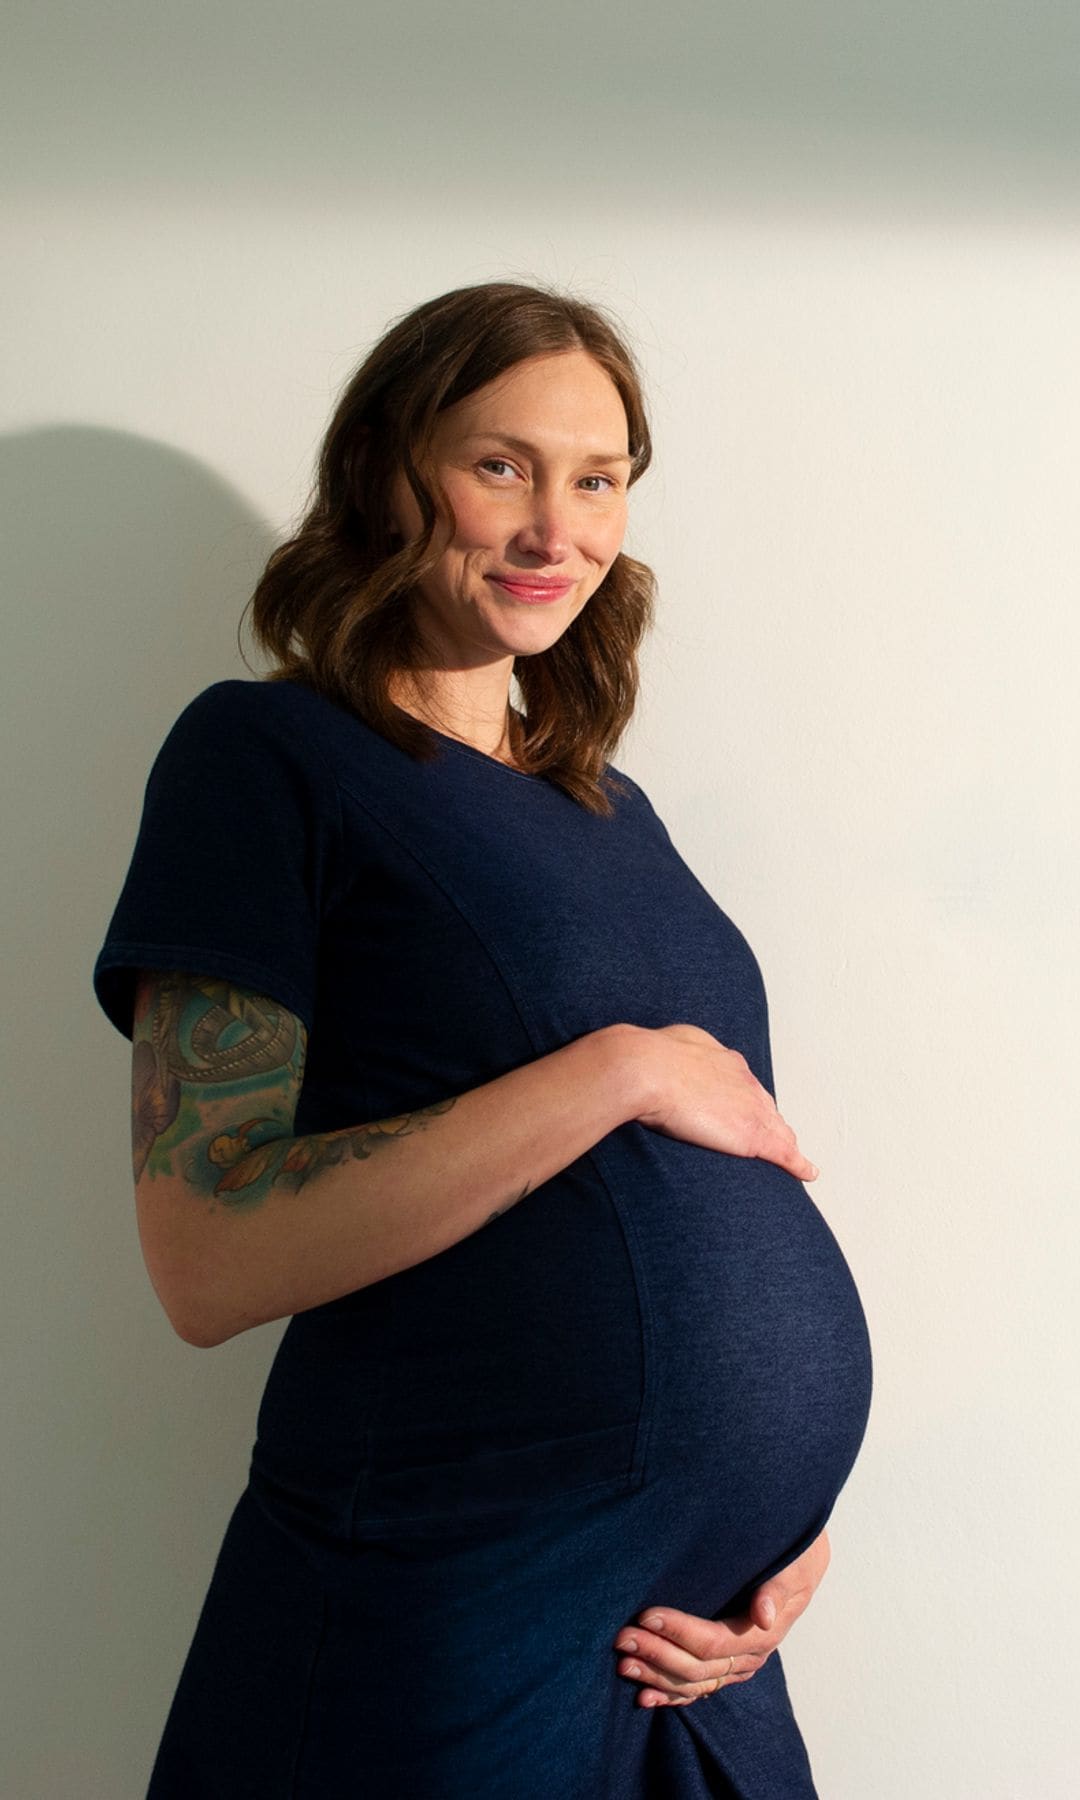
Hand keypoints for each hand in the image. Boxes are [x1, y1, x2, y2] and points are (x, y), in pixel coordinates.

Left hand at [613, 1529, 830, 1706]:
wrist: (799, 1563)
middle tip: (622, 1638)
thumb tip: (764, 1616)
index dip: (678, 1632)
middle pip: (698, 1667)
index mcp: (762, 1634)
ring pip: (693, 1683)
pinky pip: (697, 1690)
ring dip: (656, 1676)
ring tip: (623, 1664)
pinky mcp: (726, 1667)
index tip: (646, 1616)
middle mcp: (748, 1657)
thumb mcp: (793, 1566)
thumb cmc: (794, 1556)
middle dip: (657, 1654)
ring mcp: (736, 1666)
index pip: (713, 1642)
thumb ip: (777, 1590)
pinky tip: (644, 1697)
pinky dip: (670, 1695)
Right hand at [635, 1024, 818, 1182]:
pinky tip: (807, 1172)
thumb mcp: (672, 1044)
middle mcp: (746, 1083)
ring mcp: (752, 1109)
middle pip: (767, 1108)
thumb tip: (674, 1053)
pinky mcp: (753, 1135)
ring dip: (785, 1143)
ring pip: (780, 1130)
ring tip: (791, 1159)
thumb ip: (682, 1051)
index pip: (746, 1087)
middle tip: (772, 1138)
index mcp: (726, 1062)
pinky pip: (785, 1153)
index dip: (747, 1102)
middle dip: (770, 1122)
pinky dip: (798, 1164)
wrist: (648, 1070)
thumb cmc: (650, 1058)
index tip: (744, 1111)